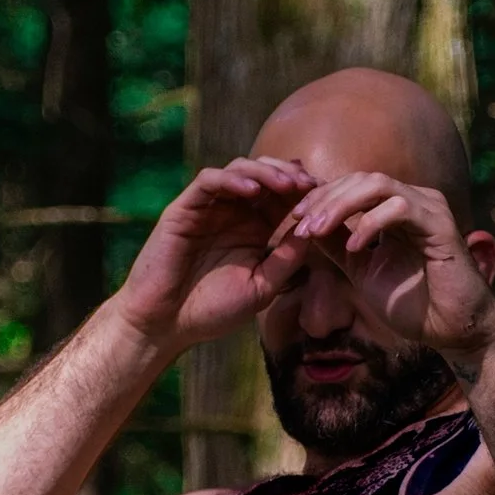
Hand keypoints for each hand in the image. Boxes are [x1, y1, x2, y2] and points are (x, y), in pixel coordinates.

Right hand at [113, 158, 316, 354]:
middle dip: (291, 175)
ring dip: (266, 172)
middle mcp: (232, 212)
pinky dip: (232, 179)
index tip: (328, 197)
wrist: (166, 325)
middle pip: (265, 174)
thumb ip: (287, 259)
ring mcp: (208, 207)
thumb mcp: (262, 287)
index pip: (283, 197)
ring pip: (240, 169)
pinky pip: (209, 181)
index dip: (305, 192)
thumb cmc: (212, 310)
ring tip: (287, 185)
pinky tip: (252, 191)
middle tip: (311, 185)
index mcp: (253, 228)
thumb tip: (316, 233)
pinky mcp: (184, 208)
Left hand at [269, 171, 494, 367]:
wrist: (451, 330)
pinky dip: (371, 223)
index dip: (319, 198)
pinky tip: (354, 246)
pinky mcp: (441, 224)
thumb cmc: (413, 303)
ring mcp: (429, 207)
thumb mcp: (362, 271)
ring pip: (377, 184)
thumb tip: (305, 227)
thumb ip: (338, 246)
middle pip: (360, 178)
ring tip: (316, 230)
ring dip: (341, 205)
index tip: (292, 221)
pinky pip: (400, 208)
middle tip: (298, 224)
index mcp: (395, 207)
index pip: (352, 185)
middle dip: (324, 199)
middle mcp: (413, 200)